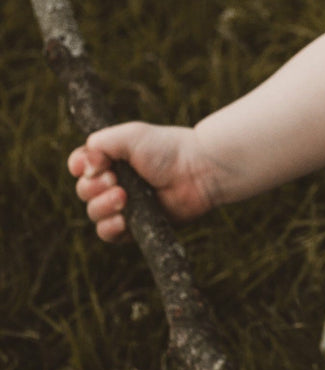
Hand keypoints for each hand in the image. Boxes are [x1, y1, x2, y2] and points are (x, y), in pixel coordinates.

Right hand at [67, 123, 217, 242]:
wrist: (200, 170)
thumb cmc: (169, 149)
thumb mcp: (132, 135)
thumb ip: (101, 142)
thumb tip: (82, 164)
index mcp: (112, 159)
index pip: (80, 166)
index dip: (80, 166)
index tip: (91, 165)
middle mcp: (116, 182)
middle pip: (83, 191)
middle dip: (93, 187)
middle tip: (115, 180)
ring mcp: (126, 205)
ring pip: (94, 213)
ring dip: (102, 206)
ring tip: (123, 196)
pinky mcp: (137, 225)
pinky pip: (109, 234)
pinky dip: (110, 227)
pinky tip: (122, 219)